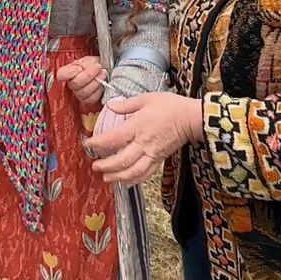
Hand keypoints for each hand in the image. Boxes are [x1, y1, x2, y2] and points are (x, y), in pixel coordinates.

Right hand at [56, 56, 105, 104]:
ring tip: (103, 73)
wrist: (102, 71)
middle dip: (89, 75)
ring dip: (96, 82)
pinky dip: (98, 91)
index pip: (61, 74)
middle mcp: (71, 83)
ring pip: (84, 92)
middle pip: (75, 83)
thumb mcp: (89, 59)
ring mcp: (78, 93)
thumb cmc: (94, 64)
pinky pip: (91, 99)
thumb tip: (82, 67)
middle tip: (97, 67)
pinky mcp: (87, 100)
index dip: (69, 73)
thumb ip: (84, 62)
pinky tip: (101, 84)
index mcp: (68, 71)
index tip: (79, 68)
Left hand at [85, 92, 202, 185]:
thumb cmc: (170, 106)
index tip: (88, 144)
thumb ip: (126, 104)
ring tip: (106, 178)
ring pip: (133, 171)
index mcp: (137, 127)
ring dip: (118, 177)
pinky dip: (134, 180)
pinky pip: (146, 174)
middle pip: (121, 160)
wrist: (191, 118)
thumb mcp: (146, 98)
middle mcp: (143, 143)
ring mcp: (152, 153)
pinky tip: (125, 181)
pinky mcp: (160, 159)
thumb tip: (110, 106)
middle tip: (94, 166)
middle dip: (106, 166)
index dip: (98, 143)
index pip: (113, 139)